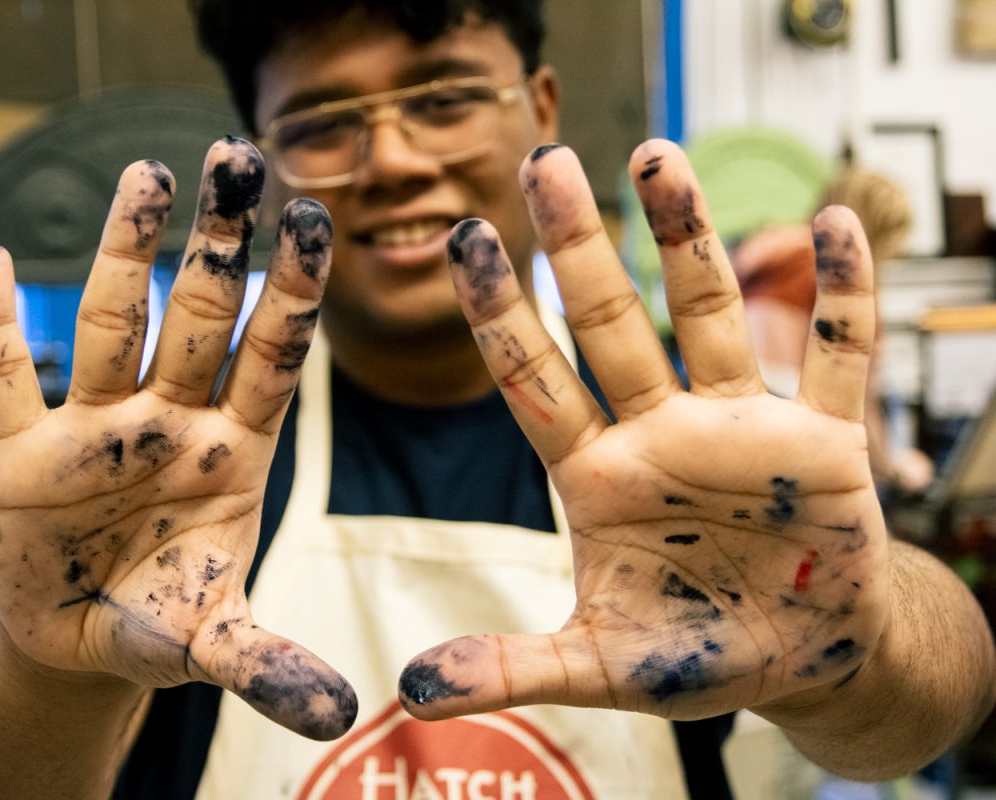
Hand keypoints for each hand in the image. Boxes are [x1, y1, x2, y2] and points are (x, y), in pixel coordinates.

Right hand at [0, 138, 355, 739]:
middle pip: (199, 316)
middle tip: (238, 159)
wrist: (79, 644)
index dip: (293, 294)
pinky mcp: (21, 451)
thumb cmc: (160, 622)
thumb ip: (268, 665)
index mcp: (234, 453)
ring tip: (147, 174)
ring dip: (126, 252)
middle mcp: (170, 423)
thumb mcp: (216, 644)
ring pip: (112, 324)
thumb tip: (341, 714)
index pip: (272, 358)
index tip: (315, 221)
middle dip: (217, 244)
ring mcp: (96, 428)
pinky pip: (3, 377)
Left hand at [399, 140, 887, 720]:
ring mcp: (741, 426)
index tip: (465, 238)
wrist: (798, 660)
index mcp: (597, 477)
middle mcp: (661, 432)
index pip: (534, 379)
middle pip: (610, 322)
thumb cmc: (695, 655)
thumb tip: (411, 687)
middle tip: (544, 159)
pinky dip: (848, 295)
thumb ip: (512, 665)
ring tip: (656, 152)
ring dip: (687, 234)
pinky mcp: (827, 440)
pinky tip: (841, 224)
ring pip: (709, 313)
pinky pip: (842, 356)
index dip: (500, 312)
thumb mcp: (597, 667)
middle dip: (579, 245)